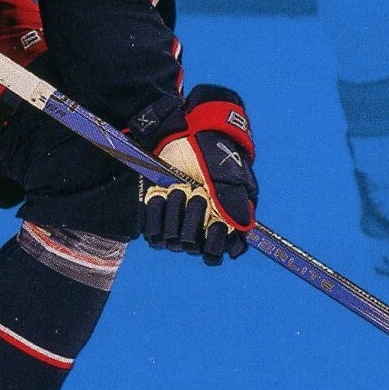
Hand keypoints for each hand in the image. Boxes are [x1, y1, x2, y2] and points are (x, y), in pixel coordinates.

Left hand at [140, 86, 257, 263]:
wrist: (185, 135)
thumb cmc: (213, 154)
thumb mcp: (229, 176)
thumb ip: (234, 207)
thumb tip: (237, 244)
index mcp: (221, 225)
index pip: (213, 254)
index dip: (211, 238)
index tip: (212, 215)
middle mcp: (199, 230)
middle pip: (190, 245)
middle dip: (191, 215)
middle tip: (194, 191)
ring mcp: (176, 225)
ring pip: (170, 239)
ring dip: (172, 210)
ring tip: (177, 188)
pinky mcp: (155, 219)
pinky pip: (151, 232)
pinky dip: (155, 211)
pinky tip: (160, 193)